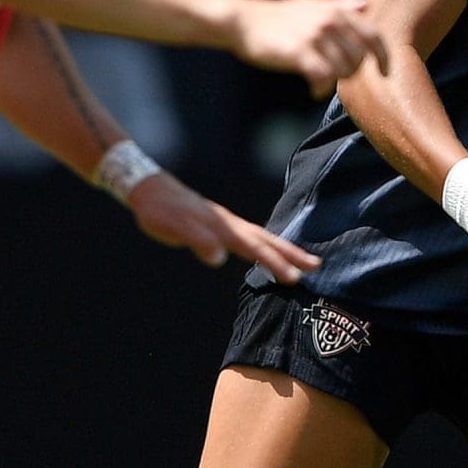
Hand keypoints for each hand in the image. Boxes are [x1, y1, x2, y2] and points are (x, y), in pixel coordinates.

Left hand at [123, 172, 320, 282]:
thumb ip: (197, 240)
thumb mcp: (173, 227)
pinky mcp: (222, 224)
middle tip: (316, 267)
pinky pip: (253, 236)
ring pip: (263, 237)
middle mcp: (231, 224)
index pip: (255, 248)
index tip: (295, 278)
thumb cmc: (160, 211)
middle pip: (268, 240)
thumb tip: (218, 258)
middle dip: (292, 254)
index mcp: (223, 228)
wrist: (150, 189)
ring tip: (306, 260)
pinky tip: (270, 250)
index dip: (275, 263)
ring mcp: (228, 223)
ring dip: (285, 249)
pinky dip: (268, 244)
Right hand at [234, 0, 387, 94]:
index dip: (384, 56)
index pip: (374, 35)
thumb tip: (366, 3)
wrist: (245, 21)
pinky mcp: (299, 52)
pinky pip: (323, 77)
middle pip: (360, 58)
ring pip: (343, 69)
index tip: (386, 71)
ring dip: (336, 81)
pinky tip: (314, 91)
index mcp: (337, 11)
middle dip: (353, 72)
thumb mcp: (313, 5)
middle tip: (337, 77)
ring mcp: (315, 36)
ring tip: (323, 81)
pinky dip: (322, 88)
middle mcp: (330, 21)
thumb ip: (341, 5)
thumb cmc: (280, 16)